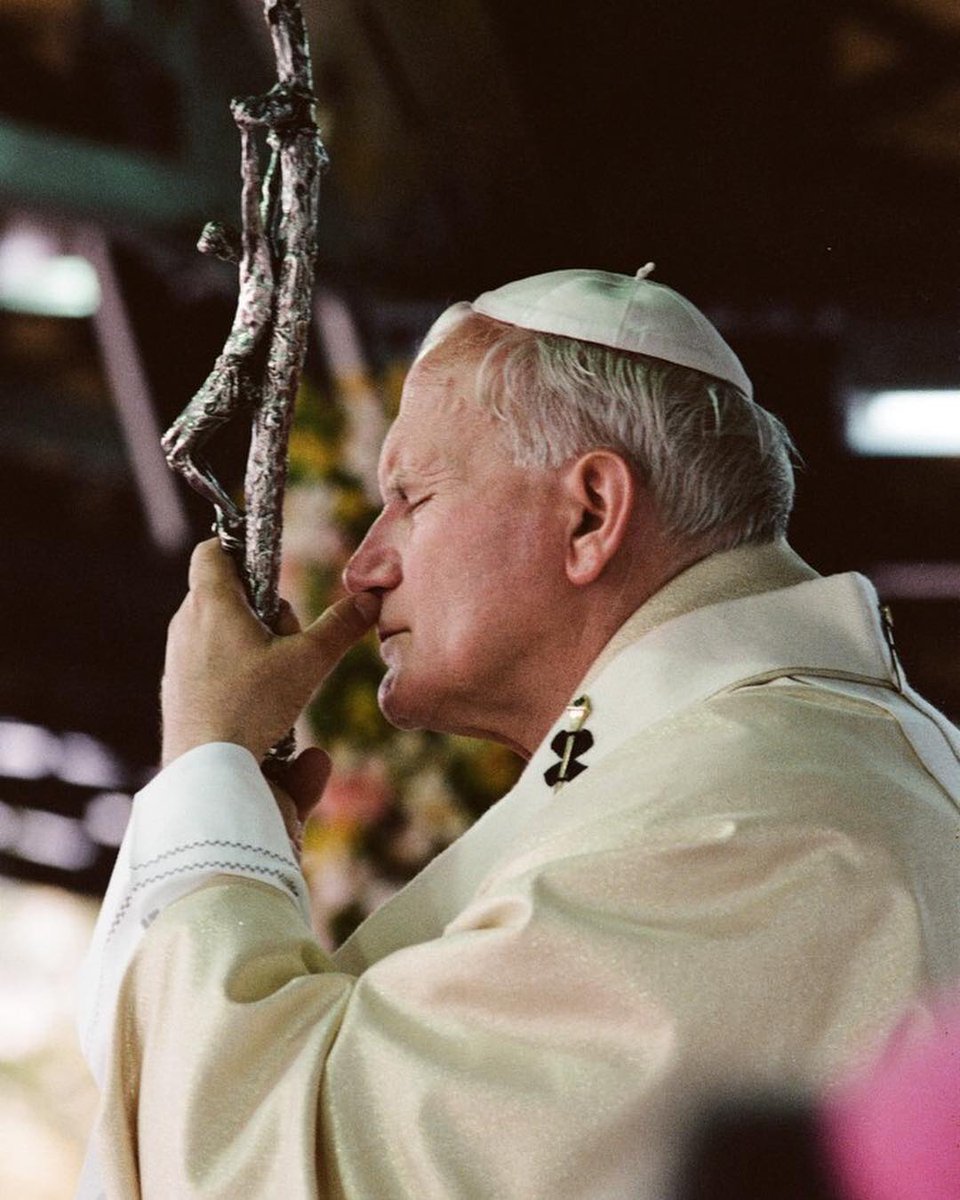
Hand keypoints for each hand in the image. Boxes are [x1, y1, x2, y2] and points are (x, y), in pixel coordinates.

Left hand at [161, 538, 379, 765]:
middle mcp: (186, 624)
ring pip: (218, 630)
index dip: (239, 548)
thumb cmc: (252, 707)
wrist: (207, 769)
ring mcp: (177, 659)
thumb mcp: (308, 663)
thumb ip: (340, 627)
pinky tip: (259, 703)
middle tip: (289, 637)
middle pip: (225, 592)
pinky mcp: (177, 690)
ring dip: (253, 641)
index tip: (270, 568)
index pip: (212, 550)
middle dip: (263, 607)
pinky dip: (236, 671)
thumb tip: (368, 600)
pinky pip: (209, 663)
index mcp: (213, 603)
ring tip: (278, 675)